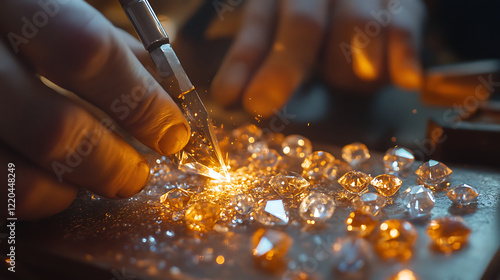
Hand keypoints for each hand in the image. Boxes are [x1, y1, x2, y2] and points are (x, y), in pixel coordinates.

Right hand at [0, 0, 189, 219]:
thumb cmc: (14, 17)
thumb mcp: (52, 8)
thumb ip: (109, 45)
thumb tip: (165, 92)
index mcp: (12, 1)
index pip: (87, 52)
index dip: (140, 101)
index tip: (173, 133)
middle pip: (54, 128)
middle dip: (111, 163)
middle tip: (137, 174)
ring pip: (14, 175)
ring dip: (69, 189)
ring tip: (93, 179)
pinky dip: (29, 198)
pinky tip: (49, 183)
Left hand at [211, 0, 425, 116]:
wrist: (371, 1)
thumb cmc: (323, 29)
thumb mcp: (285, 38)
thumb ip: (262, 60)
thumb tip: (229, 97)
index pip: (258, 26)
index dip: (242, 62)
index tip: (228, 96)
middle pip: (302, 25)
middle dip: (281, 68)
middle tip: (261, 103)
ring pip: (353, 28)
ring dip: (349, 71)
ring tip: (355, 78)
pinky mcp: (404, 1)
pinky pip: (403, 25)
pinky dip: (403, 54)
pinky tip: (405, 80)